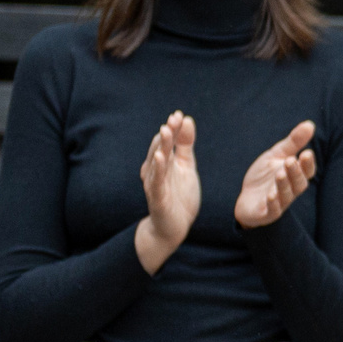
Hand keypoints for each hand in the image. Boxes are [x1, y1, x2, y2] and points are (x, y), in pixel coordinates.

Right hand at [135, 112, 199, 272]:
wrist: (173, 227)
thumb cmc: (179, 196)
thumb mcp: (187, 167)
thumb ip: (186, 145)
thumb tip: (187, 119)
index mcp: (165, 162)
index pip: (168, 141)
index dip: (173, 128)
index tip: (179, 114)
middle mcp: (157, 170)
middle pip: (161, 149)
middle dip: (167, 134)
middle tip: (173, 119)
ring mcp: (155, 184)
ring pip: (156, 162)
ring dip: (160, 147)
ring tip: (165, 131)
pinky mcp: (157, 198)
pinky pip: (156, 181)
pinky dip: (158, 169)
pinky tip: (160, 157)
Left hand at [235, 121, 316, 228]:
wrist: (246, 199)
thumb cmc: (265, 176)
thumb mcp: (277, 155)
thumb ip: (293, 142)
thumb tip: (310, 124)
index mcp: (295, 176)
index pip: (307, 171)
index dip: (308, 164)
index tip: (306, 153)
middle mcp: (290, 190)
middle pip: (298, 183)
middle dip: (295, 172)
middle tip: (290, 160)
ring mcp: (279, 203)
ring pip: (286, 195)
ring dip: (284, 185)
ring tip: (280, 174)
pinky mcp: (266, 213)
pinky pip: (272, 210)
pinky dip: (273, 204)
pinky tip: (270, 195)